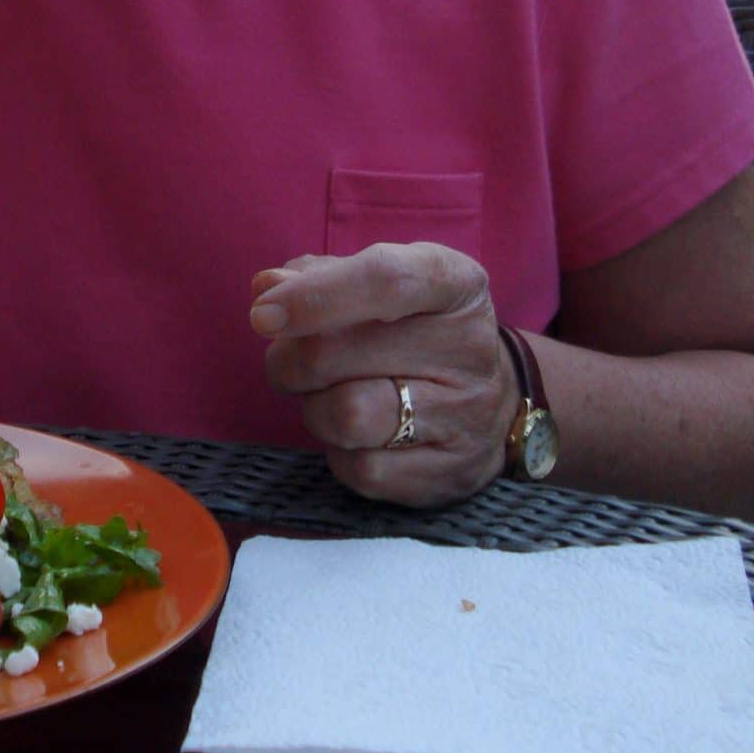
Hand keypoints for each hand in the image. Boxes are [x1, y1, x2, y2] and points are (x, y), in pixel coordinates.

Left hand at [250, 243, 516, 505]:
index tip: (262, 314)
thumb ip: (319, 278)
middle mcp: (470, 347)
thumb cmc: (414, 329)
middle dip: (289, 359)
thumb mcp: (379, 284)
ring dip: (312, 408)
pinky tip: (354, 436)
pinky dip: (339, 452)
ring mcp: (467, 415)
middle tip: (285, 359)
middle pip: (340, 353)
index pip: (385, 280)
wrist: (491, 401)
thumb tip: (267, 288)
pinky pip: (363, 469)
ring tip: (320, 396)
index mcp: (454, 284)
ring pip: (350, 416)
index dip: (314, 296)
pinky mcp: (452, 474)